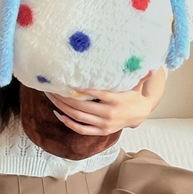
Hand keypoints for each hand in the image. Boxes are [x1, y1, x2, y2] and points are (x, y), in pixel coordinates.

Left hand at [45, 68, 165, 136]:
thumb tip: (140, 61)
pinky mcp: (101, 132)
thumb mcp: (135, 83)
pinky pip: (81, 129)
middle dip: (65, 98)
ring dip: (63, 108)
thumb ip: (136, 74)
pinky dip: (68, 123)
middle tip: (53, 89)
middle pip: (82, 106)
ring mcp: (104, 124)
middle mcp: (109, 113)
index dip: (82, 89)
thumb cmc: (133, 95)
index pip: (96, 94)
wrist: (139, 115)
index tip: (68, 83)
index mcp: (116, 100)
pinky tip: (59, 114)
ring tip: (52, 98)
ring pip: (79, 117)